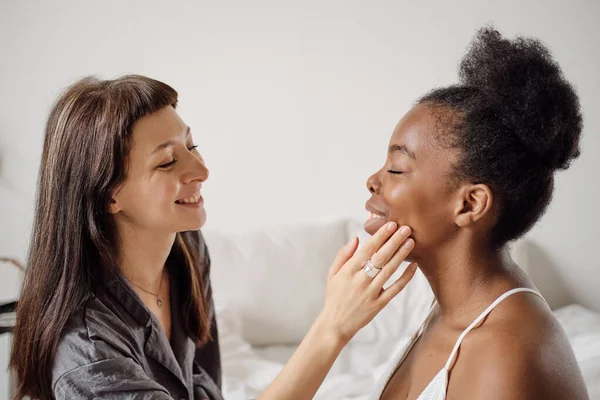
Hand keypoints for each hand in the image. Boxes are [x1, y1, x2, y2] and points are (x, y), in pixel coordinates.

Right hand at [318, 222, 416, 342]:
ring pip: (389, 271)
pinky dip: (405, 278)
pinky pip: (395, 289)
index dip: (380, 236)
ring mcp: (371, 293)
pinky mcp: (379, 304)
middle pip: (380, 257)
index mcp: (348, 271)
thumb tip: (356, 239)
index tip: (390, 224)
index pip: (367, 250)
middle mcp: (361, 280)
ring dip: (401, 255)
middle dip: (394, 241)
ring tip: (411, 241)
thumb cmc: (334, 296)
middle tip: (406, 228)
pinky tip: (414, 266)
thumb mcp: (332, 274)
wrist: (335, 324)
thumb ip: (343, 255)